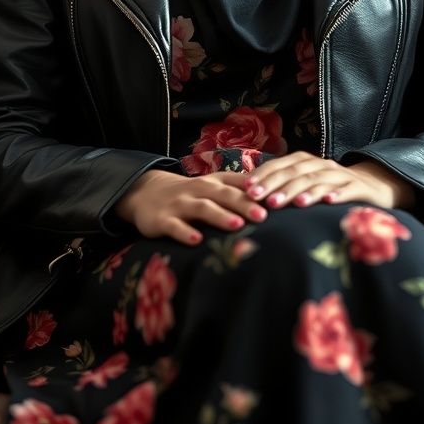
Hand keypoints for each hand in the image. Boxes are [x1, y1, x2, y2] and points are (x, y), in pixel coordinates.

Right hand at [113, 167, 272, 245]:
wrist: (146, 192)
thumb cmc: (189, 192)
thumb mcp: (212, 185)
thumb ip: (238, 187)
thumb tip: (273, 190)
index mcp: (213, 183)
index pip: (238, 186)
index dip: (257, 192)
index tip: (277, 200)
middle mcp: (198, 190)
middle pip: (223, 195)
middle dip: (243, 204)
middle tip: (264, 215)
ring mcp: (180, 204)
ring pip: (202, 208)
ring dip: (219, 215)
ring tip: (237, 224)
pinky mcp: (162, 220)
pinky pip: (175, 226)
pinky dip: (186, 232)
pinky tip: (197, 240)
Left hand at [241, 151, 415, 211]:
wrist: (373, 186)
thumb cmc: (330, 188)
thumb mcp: (306, 184)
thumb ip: (283, 185)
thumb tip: (248, 193)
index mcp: (306, 162)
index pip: (281, 165)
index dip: (264, 174)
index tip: (246, 188)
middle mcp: (322, 165)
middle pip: (297, 172)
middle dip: (277, 185)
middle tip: (260, 198)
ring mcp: (341, 176)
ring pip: (319, 181)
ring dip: (304, 191)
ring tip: (292, 203)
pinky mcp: (359, 188)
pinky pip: (348, 190)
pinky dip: (338, 194)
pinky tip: (328, 202)